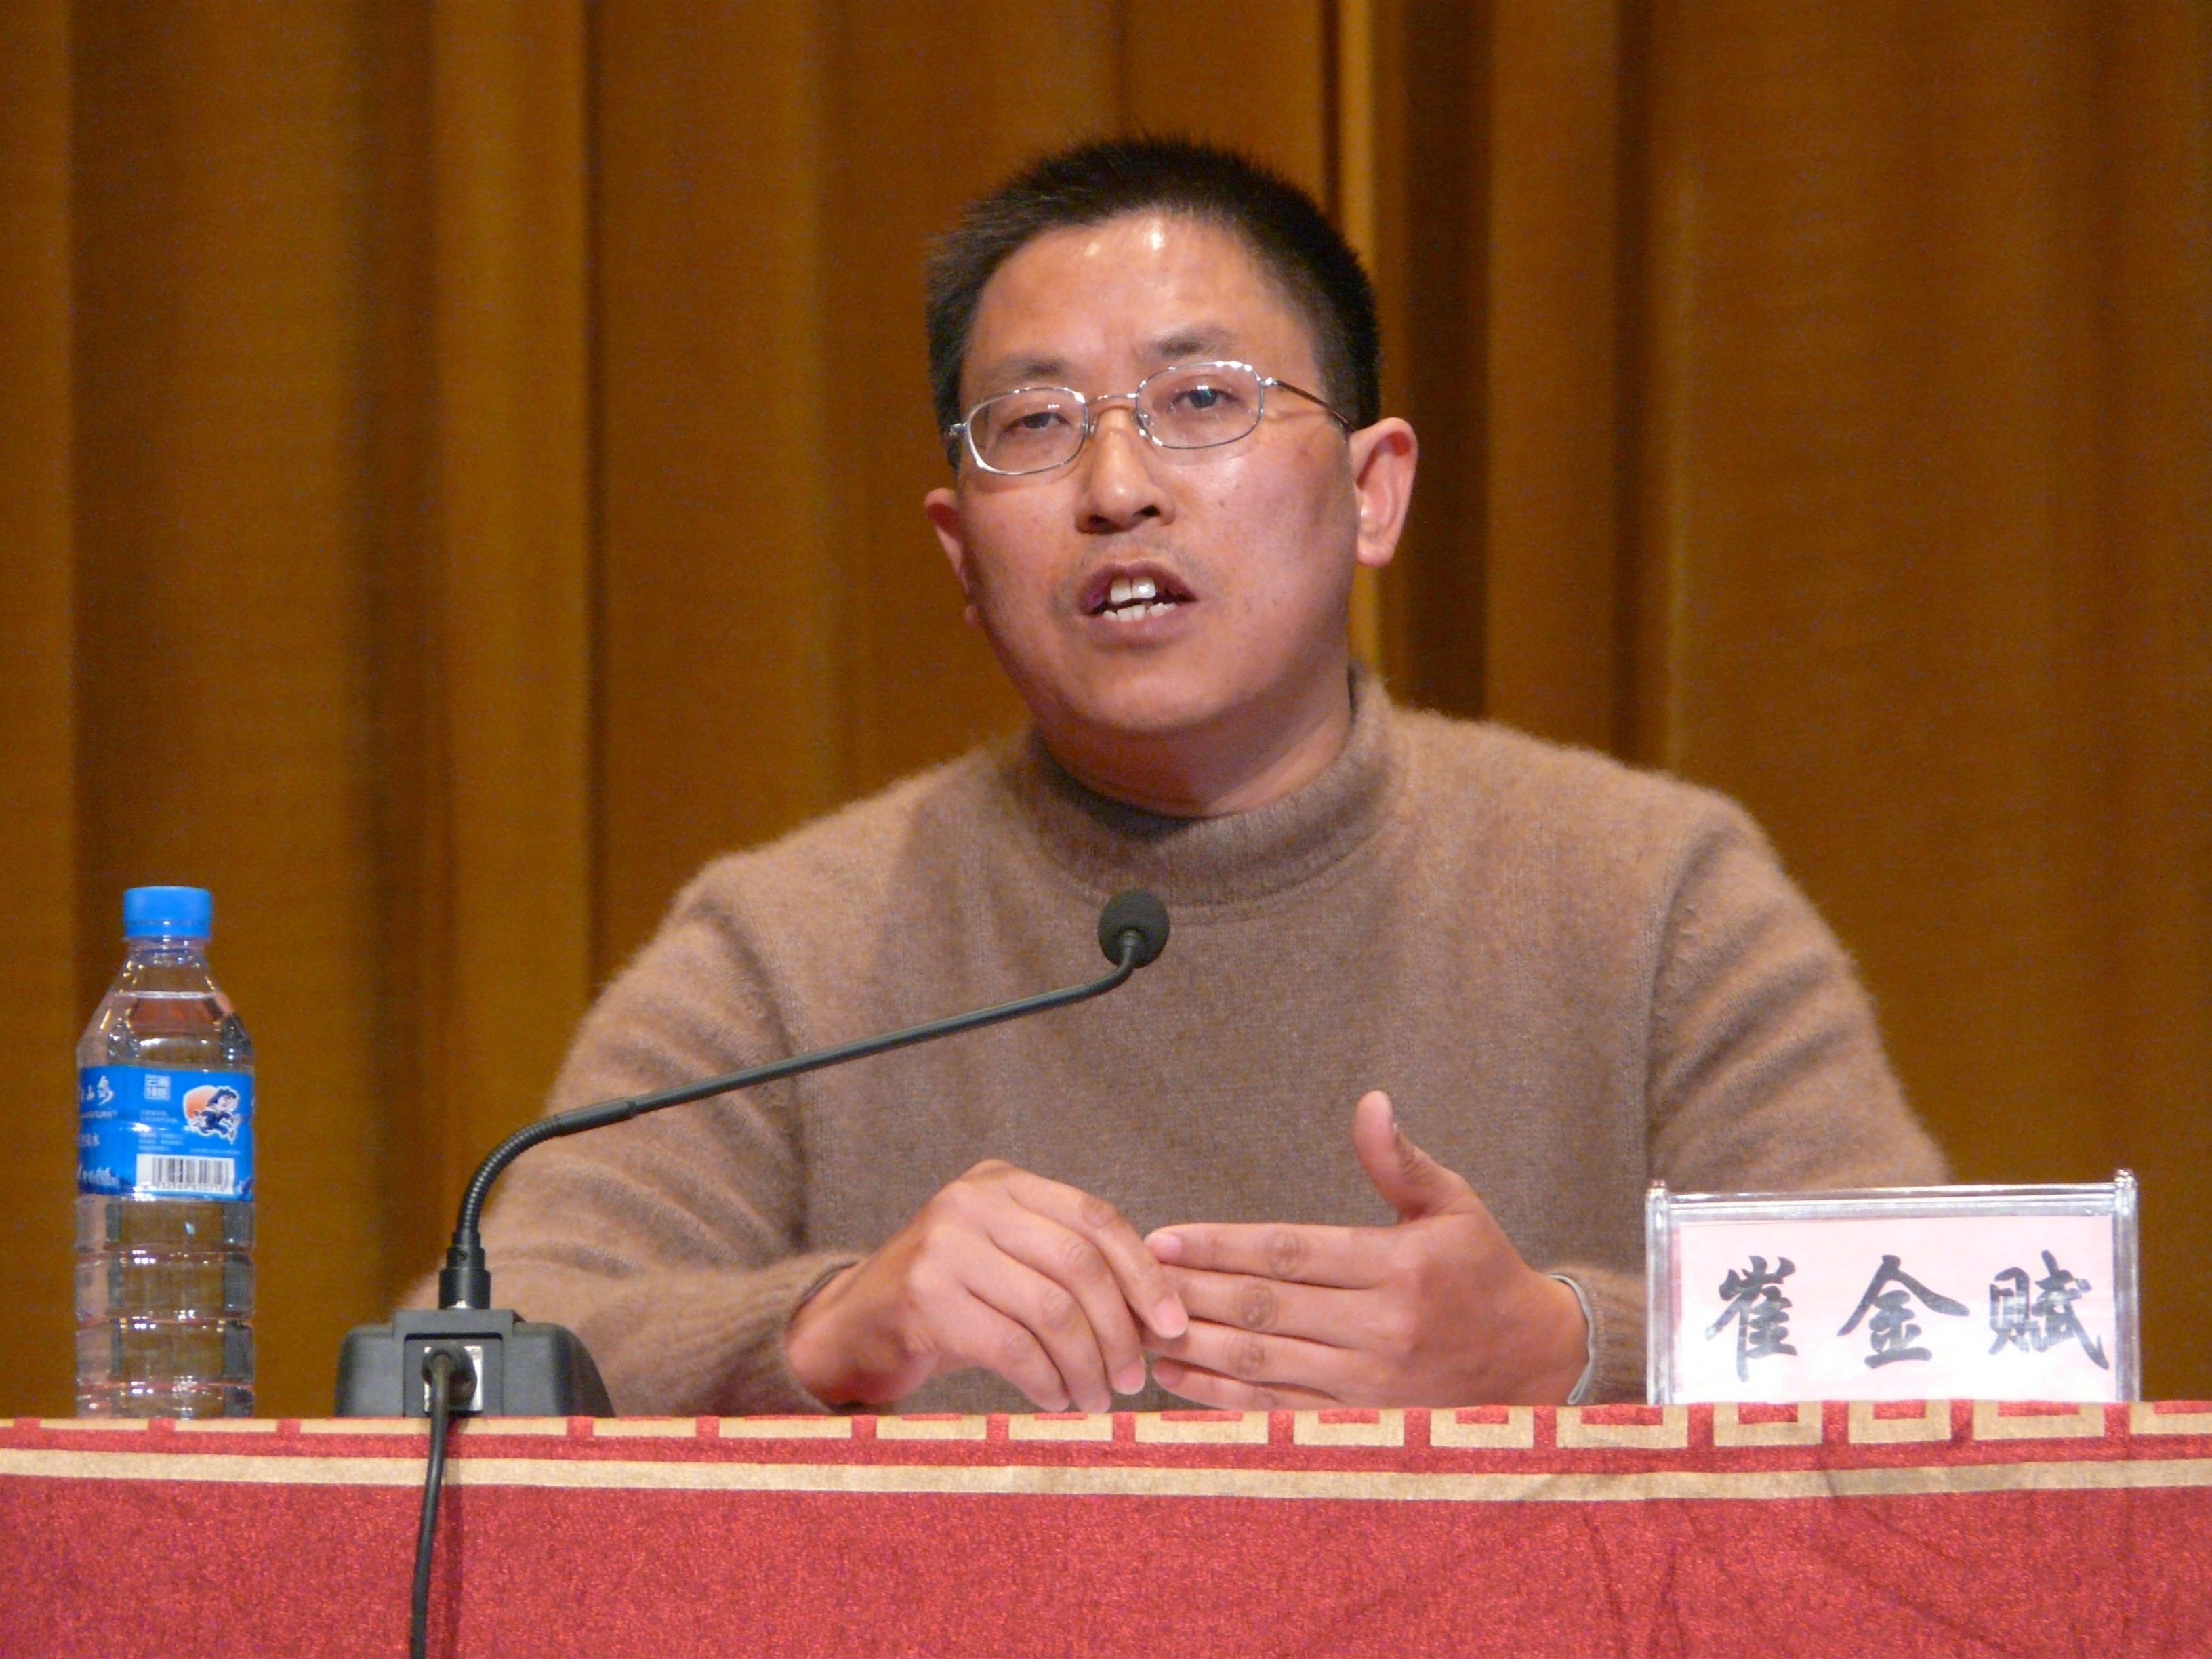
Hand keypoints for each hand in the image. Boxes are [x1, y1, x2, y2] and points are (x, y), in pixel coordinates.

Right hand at [784, 1160, 1187, 1412]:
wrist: (851, 1327)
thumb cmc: (951, 1302)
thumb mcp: (1008, 1262)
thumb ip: (1070, 1267)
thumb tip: (1163, 1313)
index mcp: (1004, 1182)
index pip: (1095, 1218)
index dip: (1143, 1274)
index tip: (1172, 1326)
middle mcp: (973, 1202)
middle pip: (1079, 1265)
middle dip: (1118, 1330)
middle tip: (1132, 1378)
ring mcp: (943, 1245)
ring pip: (1050, 1310)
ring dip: (1086, 1364)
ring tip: (1096, 1398)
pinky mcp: (923, 1297)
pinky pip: (1012, 1346)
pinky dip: (1045, 1381)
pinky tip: (1054, 1398)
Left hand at [1142, 1092, 1588, 1408]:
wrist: (1538, 1361)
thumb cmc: (1484, 1271)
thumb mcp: (1455, 1204)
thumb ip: (1400, 1160)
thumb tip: (1370, 1102)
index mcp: (1398, 1267)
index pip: (1288, 1251)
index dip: (1219, 1245)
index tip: (1162, 1238)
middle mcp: (1381, 1327)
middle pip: (1263, 1308)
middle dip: (1190, 1292)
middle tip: (1131, 1279)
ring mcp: (1369, 1384)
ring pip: (1262, 1363)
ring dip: (1193, 1347)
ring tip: (1136, 1328)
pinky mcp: (1361, 1425)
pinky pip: (1278, 1411)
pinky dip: (1221, 1398)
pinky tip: (1177, 1381)